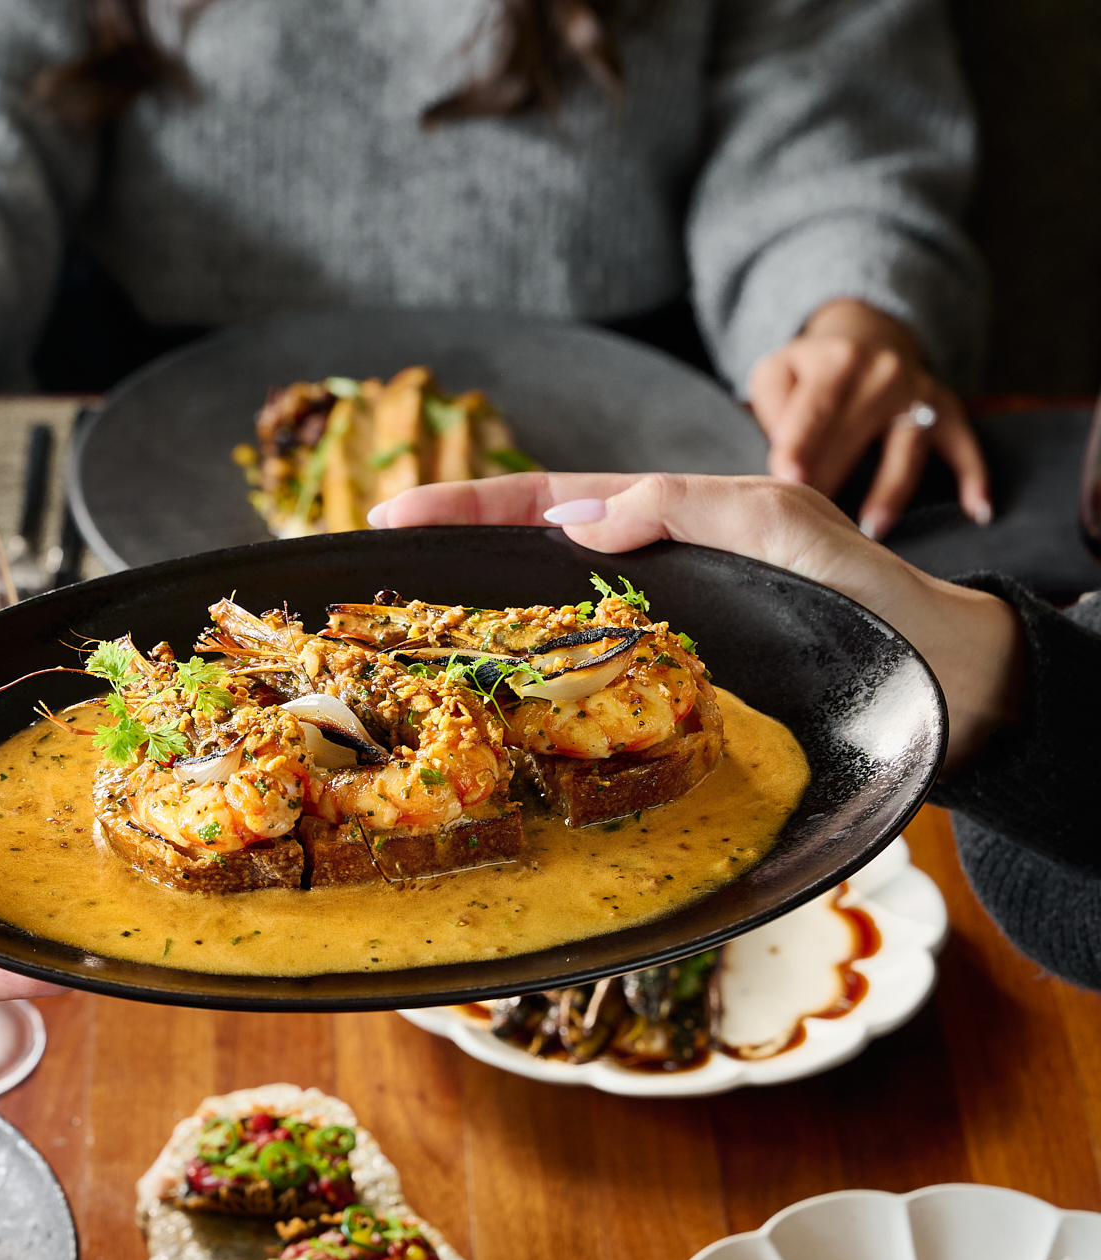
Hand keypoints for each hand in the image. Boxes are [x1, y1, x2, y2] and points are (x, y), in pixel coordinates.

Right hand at [369, 470, 1019, 774]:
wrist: (928, 672)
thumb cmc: (859, 588)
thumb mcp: (774, 516)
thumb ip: (679, 505)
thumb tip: (576, 519)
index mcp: (666, 519)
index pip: (550, 502)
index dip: (473, 506)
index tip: (396, 514)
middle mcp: (648, 579)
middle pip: (530, 561)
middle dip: (454, 560)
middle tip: (376, 574)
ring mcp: (654, 640)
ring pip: (548, 627)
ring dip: (479, 631)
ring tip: (408, 639)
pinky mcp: (667, 698)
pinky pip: (585, 690)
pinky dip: (532, 696)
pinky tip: (494, 713)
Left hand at [747, 299, 990, 541]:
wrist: (866, 337)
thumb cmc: (811, 374)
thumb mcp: (778, 373)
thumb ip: (771, 408)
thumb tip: (784, 458)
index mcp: (837, 362)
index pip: (814, 412)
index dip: (801, 447)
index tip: (790, 481)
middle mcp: (883, 373)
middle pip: (856, 436)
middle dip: (832, 482)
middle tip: (810, 531)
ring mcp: (918, 393)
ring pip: (906, 449)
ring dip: (891, 491)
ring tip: (872, 531)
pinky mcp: (946, 410)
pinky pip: (964, 445)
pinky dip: (974, 476)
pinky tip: (978, 511)